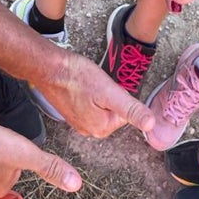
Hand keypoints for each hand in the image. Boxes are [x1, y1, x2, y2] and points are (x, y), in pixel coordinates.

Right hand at [39, 52, 154, 137]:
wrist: (47, 67)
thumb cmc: (76, 77)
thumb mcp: (110, 92)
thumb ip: (131, 110)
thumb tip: (151, 125)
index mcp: (102, 129)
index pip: (126, 113)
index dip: (119, 96)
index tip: (105, 89)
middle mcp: (90, 130)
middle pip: (115, 111)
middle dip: (110, 96)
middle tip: (96, 86)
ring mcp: (80, 123)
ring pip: (103, 106)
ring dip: (99, 94)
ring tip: (88, 86)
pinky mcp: (72, 113)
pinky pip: (91, 104)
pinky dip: (89, 94)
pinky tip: (81, 87)